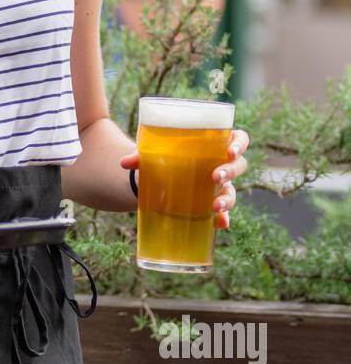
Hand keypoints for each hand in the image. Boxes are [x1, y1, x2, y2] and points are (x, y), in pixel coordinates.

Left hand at [120, 127, 249, 229]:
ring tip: (215, 206)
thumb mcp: (154, 154)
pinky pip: (224, 212)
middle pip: (238, 166)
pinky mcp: (211, 203)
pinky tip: (219, 224)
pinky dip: (223, 219)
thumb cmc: (164, 157)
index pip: (238, 139)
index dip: (239, 143)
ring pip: (232, 191)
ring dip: (228, 199)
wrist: (157, 177)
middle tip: (215, 177)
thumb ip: (141, 156)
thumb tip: (124, 162)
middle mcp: (221, 164)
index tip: (229, 150)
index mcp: (214, 144)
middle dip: (230, 172)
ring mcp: (218, 186)